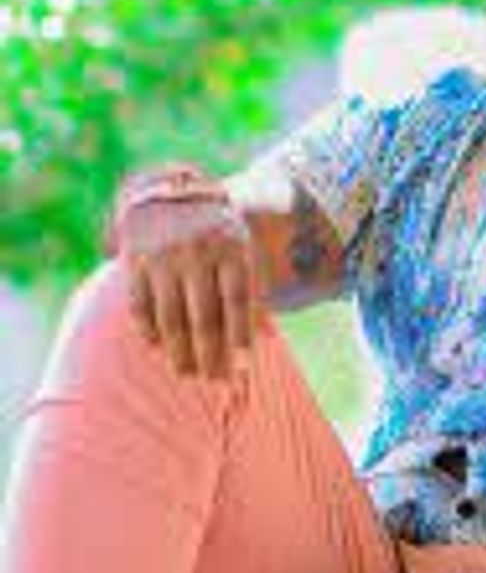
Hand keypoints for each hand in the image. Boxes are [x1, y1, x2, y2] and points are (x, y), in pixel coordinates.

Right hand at [109, 167, 266, 380]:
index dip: (241, 332)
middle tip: (214, 378)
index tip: (244, 360)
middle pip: (204, 315)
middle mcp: (196, 252)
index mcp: (229, 248)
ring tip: (186, 372)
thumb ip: (251, 288)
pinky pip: (140, 305)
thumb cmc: (216, 233)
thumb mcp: (240, 249)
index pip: (237, 300)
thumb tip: (263, 338)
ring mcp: (163, 256)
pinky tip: (156, 346)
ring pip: (171, 316)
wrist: (170, 193)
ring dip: (178, 350)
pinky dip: (147, 329)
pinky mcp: (135, 260)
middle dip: (209, 353)